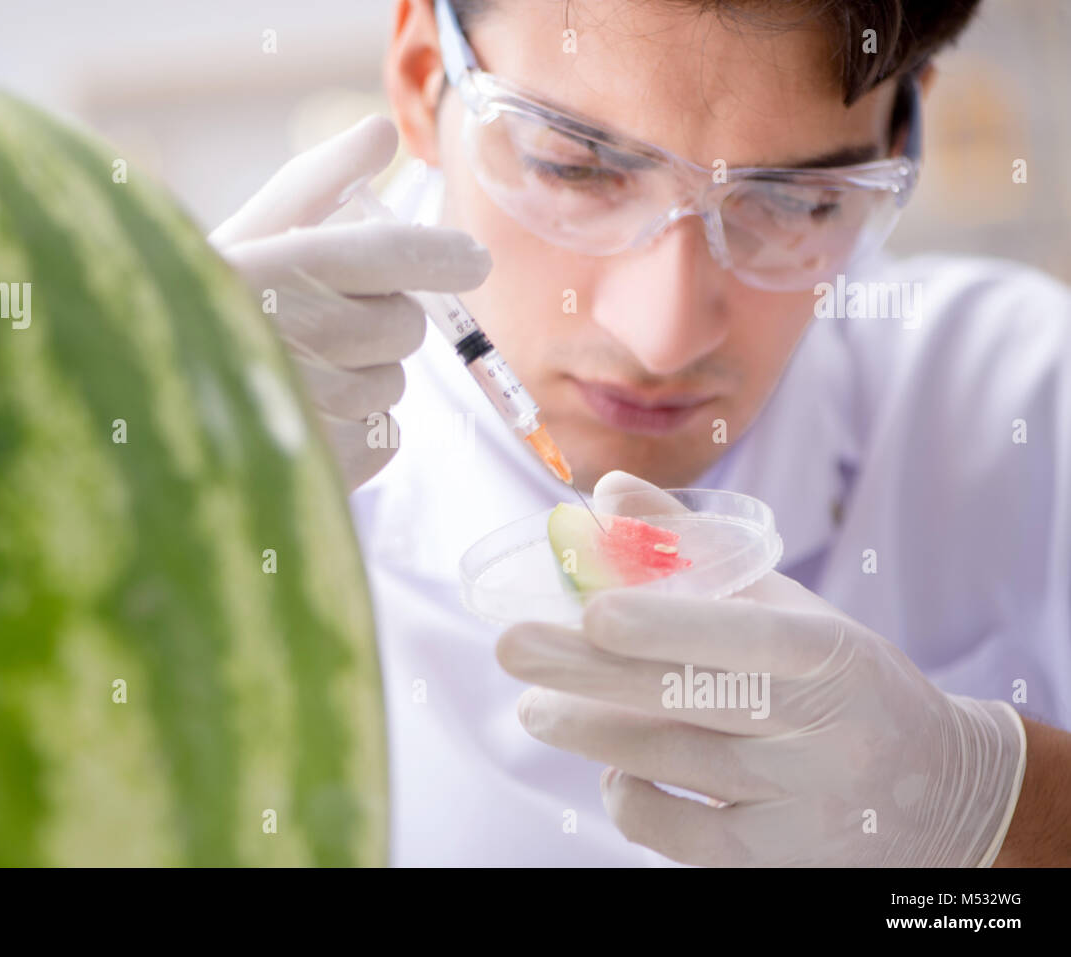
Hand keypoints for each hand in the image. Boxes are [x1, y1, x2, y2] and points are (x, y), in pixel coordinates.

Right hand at [209, 114, 491, 489]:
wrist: (136, 410)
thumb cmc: (194, 318)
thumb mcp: (241, 243)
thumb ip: (314, 185)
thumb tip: (382, 131)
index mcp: (269, 266)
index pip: (387, 254)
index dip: (440, 257)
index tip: (472, 261)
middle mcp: (291, 334)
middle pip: (403, 324)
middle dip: (378, 323)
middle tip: (320, 327)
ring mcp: (308, 409)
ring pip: (394, 384)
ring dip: (363, 380)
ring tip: (297, 382)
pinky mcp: (320, 472)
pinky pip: (386, 439)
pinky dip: (359, 435)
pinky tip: (306, 426)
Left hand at [496, 470, 1027, 865]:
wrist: (938, 792)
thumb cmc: (839, 681)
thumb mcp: (790, 610)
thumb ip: (696, 550)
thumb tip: (609, 492)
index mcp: (831, 655)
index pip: (745, 638)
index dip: (668, 625)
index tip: (592, 609)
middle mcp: (825, 734)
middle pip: (690, 702)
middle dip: (587, 674)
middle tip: (512, 648)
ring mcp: (804, 807)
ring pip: (671, 767)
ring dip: (588, 731)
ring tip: (536, 709)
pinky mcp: (780, 863)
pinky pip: (678, 837)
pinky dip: (630, 797)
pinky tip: (613, 770)